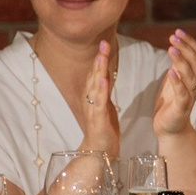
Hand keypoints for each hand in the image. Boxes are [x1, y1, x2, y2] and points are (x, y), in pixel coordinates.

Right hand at [80, 40, 121, 155]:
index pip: (97, 73)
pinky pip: (99, 103)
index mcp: (94, 96)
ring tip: (102, 56)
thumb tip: (105, 75)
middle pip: (95, 75)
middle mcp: (90, 100)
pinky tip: (103, 80)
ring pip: (96, 86)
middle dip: (99, 59)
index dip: (100, 58)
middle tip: (103, 42)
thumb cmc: (103, 129)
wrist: (99, 151)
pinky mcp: (98, 119)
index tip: (104, 43)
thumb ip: (104, 91)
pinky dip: (101, 91)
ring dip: (98, 70)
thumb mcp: (105, 105)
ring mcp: (93, 109)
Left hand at [151, 30, 195, 137]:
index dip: (189, 42)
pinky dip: (177, 82)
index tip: (178, 31)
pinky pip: (182, 93)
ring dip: (181, 60)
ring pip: (190, 75)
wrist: (171, 129)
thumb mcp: (174, 80)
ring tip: (171, 48)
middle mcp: (195, 84)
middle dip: (185, 48)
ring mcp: (190, 95)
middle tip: (173, 36)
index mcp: (193, 76)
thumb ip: (178, 65)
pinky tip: (170, 72)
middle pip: (195, 62)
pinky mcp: (182, 107)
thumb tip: (176, 46)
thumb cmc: (171, 103)